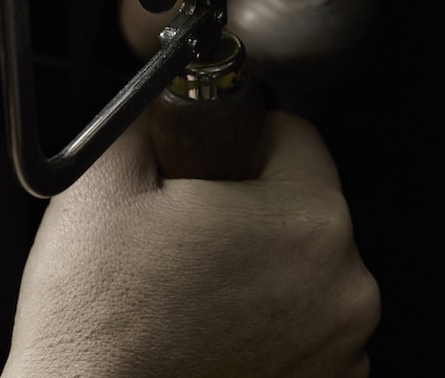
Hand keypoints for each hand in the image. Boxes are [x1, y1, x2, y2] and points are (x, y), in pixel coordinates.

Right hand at [1, 111, 379, 377]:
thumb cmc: (98, 330)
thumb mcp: (102, 183)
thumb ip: (147, 115)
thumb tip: (166, 95)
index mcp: (308, 221)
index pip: (294, 134)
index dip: (238, 142)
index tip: (205, 173)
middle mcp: (346, 287)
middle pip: (302, 201)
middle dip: (251, 206)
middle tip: (187, 237)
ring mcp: (343, 349)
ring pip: (305, 264)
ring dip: (264, 268)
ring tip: (195, 293)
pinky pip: (307, 323)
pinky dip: (271, 322)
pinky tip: (216, 334)